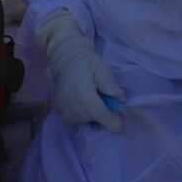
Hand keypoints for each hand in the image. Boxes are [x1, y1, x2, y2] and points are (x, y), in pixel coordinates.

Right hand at [38, 9, 124, 131]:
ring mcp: (65, 112)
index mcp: (85, 97)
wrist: (65, 59)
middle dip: (105, 114)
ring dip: (93, 114)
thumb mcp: (103, 69)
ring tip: (92, 98)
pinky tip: (83, 101)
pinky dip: (83, 114)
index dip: (115, 122)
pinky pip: (77, 120)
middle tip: (105, 99)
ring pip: (87, 121)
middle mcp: (73, 108)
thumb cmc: (86, 62)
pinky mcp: (60, 113)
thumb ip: (112, 86)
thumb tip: (121, 101)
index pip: (103, 117)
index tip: (121, 121)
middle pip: (96, 120)